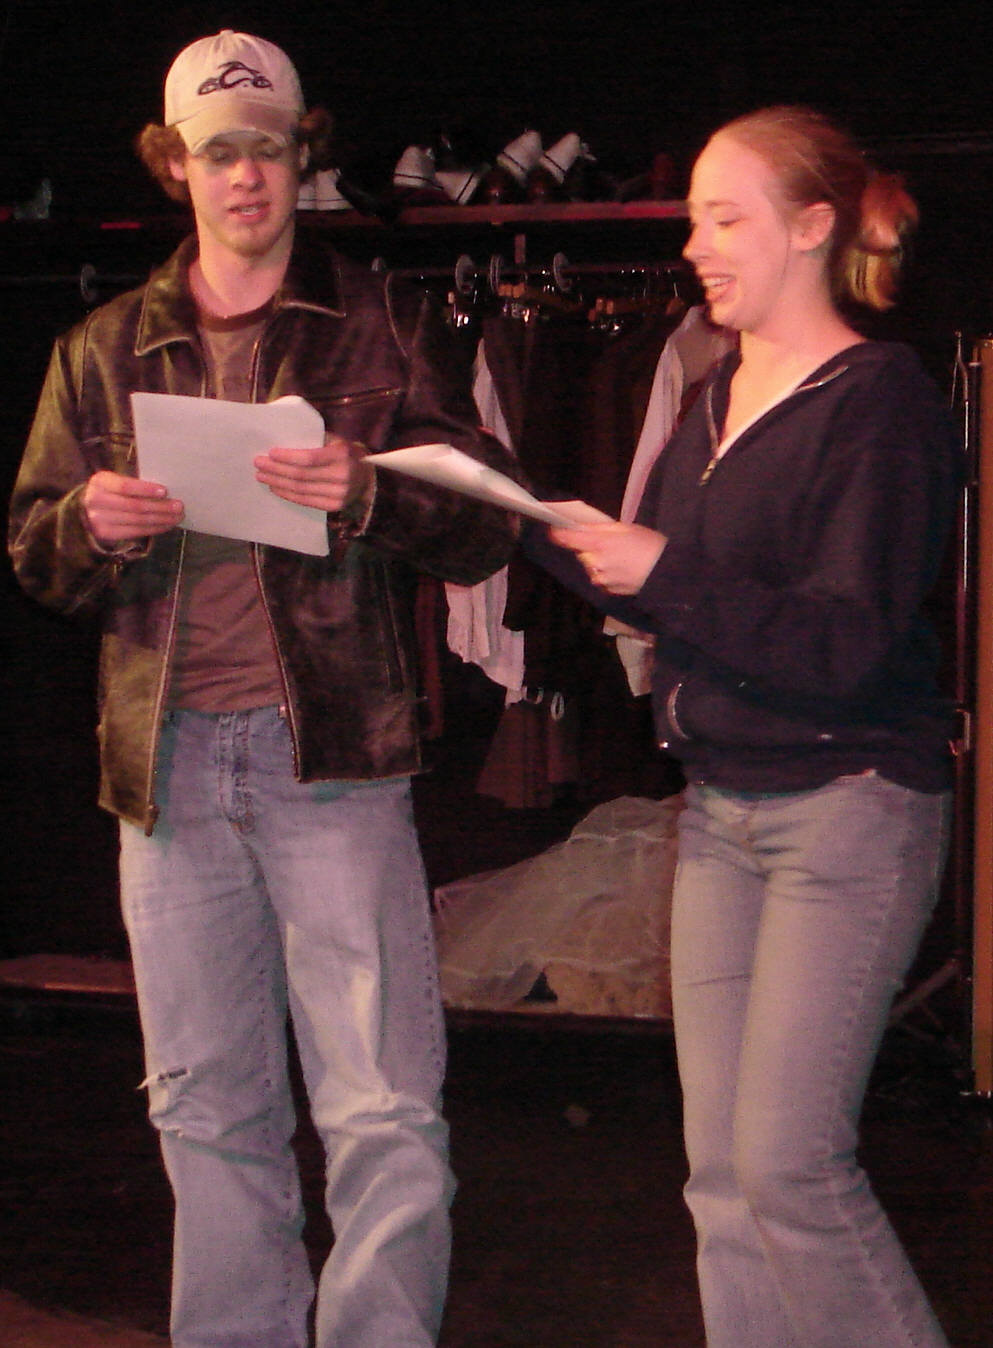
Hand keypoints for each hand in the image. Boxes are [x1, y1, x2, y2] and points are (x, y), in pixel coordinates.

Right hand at [83, 471, 183, 547]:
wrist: (83, 511)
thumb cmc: (108, 492)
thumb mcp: (113, 481)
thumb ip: (132, 484)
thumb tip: (165, 491)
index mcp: (100, 482)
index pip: (125, 486)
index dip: (146, 489)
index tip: (165, 491)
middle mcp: (96, 501)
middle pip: (135, 506)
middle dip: (160, 507)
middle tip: (179, 506)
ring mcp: (100, 520)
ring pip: (138, 521)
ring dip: (161, 519)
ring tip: (177, 516)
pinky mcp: (107, 534)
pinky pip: (135, 532)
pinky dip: (154, 529)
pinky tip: (166, 525)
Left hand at [254, 435, 372, 512]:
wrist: (367, 476)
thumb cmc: (345, 453)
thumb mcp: (335, 440)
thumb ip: (314, 440)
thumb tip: (282, 439)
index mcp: (341, 454)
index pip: (309, 458)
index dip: (287, 457)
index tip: (270, 453)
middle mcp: (342, 476)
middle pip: (301, 475)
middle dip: (276, 470)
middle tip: (259, 464)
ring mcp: (339, 494)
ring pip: (301, 490)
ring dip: (278, 483)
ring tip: (263, 476)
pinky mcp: (334, 506)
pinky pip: (306, 501)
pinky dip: (288, 495)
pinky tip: (276, 488)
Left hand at [549, 520, 666, 594]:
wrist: (666, 572)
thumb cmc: (649, 545)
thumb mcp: (625, 528)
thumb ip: (599, 529)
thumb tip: (581, 526)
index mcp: (599, 544)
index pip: (567, 538)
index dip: (558, 533)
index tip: (555, 528)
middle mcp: (595, 563)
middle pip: (581, 552)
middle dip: (588, 546)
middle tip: (607, 541)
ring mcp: (600, 578)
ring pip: (590, 565)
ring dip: (598, 559)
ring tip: (620, 555)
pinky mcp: (607, 589)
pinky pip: (600, 577)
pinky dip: (606, 571)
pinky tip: (623, 567)